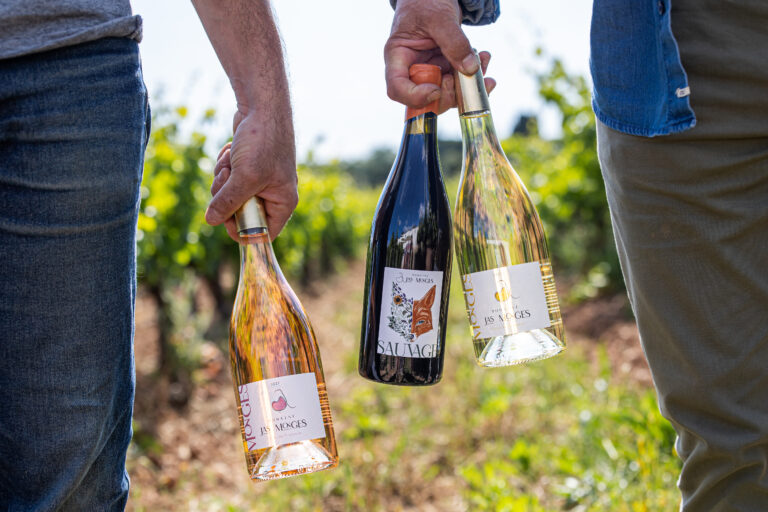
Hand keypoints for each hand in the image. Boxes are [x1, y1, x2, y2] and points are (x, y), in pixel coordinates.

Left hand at [206, 108, 297, 241]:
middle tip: (227, 179)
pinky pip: (228, 178)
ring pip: (230, 194)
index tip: (224, 219)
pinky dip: (225, 166)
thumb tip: (211, 220)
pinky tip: (231, 151)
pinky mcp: (246, 166)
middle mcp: (273, 194)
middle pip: (240, 213)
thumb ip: (228, 202)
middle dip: (227, 196)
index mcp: (282, 202)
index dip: (242, 230)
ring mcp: (259, 180)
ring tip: (230, 161)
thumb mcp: (245, 176)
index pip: (263, 232)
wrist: (261, 106)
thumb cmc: (263, 141)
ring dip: (223, 179)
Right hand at [384, 0, 495, 112]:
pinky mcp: (445, 68)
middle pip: (425, 98)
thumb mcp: (439, 17)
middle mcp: (412, 68)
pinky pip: (459, 82)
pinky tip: (483, 58)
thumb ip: (454, 42)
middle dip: (450, 94)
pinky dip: (474, 75)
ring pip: (447, 93)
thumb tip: (470, 69)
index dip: (415, 97)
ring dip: (468, 85)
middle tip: (467, 77)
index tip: (436, 90)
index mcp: (398, 57)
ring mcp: (430, 70)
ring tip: (483, 60)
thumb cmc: (426, 1)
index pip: (397, 89)